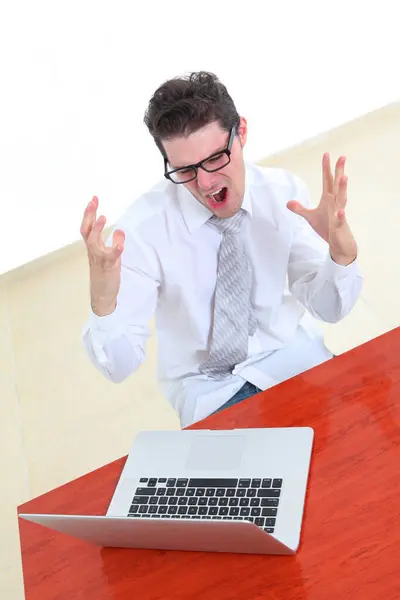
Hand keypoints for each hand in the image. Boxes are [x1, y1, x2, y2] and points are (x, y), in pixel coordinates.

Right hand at [80, 196, 124, 315]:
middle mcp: (93, 251)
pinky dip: (115, 249)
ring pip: (94, 242)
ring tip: (103, 217)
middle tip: (93, 201)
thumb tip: (119, 230)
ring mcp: (100, 259)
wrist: (102, 295)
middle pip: (87, 230)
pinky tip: (120, 244)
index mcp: (93, 247)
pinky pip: (110, 257)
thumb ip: (113, 242)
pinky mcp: (108, 267)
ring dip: (98, 229)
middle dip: (89, 215)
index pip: (88, 227)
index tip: (94, 199)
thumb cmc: (105, 274)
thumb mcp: (111, 256)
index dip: (89, 213)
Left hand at [287, 153, 357, 265]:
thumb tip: (288, 202)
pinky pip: (340, 221)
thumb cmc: (327, 227)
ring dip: (343, 188)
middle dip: (339, 171)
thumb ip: (300, 208)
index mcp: (328, 199)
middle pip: (337, 185)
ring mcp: (339, 214)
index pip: (327, 181)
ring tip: (344, 176)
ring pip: (342, 199)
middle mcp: (335, 203)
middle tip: (342, 157)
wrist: (339, 243)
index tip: (326, 154)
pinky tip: (340, 212)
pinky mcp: (339, 226)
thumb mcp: (310, 217)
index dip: (326, 168)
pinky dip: (340, 216)